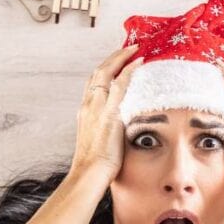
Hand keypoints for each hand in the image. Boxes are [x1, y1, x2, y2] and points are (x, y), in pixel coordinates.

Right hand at [70, 44, 142, 184]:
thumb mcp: (97, 143)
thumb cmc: (94, 166)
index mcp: (84, 112)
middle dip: (112, 58)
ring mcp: (97, 107)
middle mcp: (88, 105)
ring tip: (134, 49)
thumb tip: (116, 134)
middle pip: (98, 72)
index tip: (115, 63)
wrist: (89, 174)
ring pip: (106, 72)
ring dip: (120, 57)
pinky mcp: (109, 112)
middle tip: (126, 49)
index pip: (93, 84)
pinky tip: (139, 62)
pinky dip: (129, 69)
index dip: (104, 71)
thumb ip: (105, 133)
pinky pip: (120, 83)